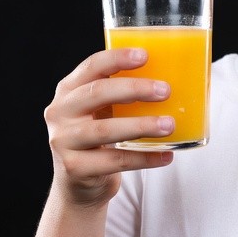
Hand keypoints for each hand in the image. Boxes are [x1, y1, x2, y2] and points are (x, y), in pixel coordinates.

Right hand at [43, 47, 173, 206]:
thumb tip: (177, 76)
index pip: (92, 66)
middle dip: (134, 89)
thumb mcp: (104, 108)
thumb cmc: (100, 132)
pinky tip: (166, 155)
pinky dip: (144, 158)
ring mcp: (63, 141)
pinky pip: (114, 162)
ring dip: (141, 126)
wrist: (78, 181)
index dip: (117, 58)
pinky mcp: (74, 168)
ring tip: (169, 125)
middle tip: (165, 91)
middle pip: (97, 93)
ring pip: (104, 130)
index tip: (145, 55)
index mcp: (70, 88)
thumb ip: (125, 92)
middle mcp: (60, 111)